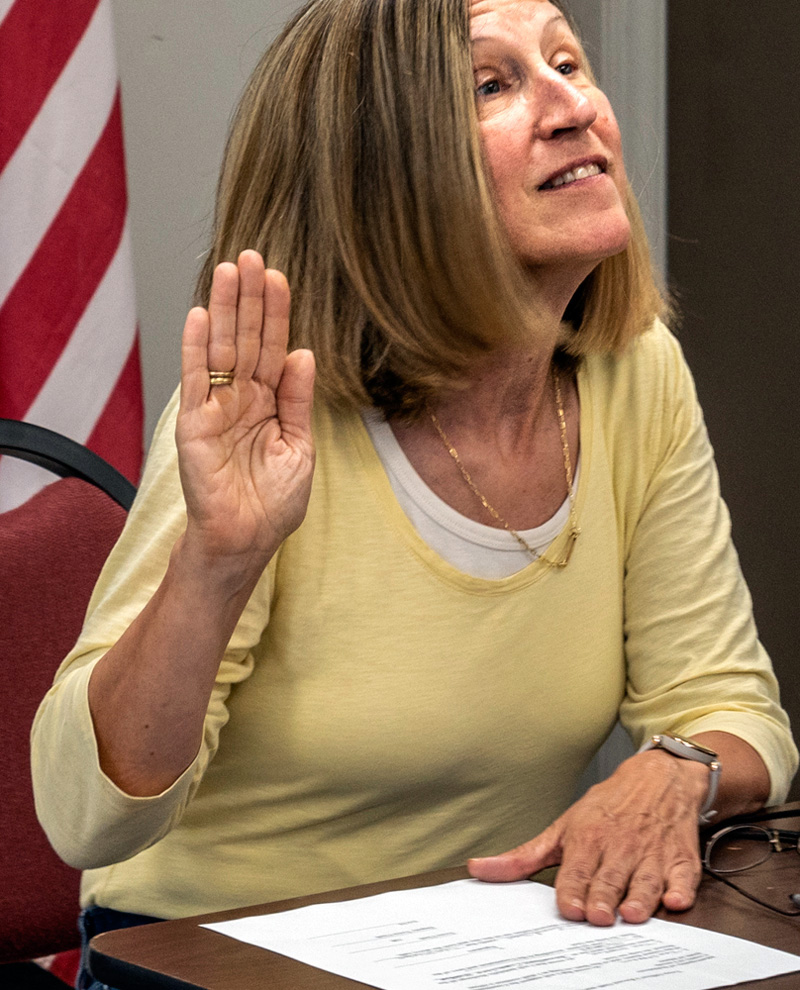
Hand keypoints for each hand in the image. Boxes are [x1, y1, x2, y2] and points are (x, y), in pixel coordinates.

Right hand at [177, 251, 314, 566]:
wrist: (247, 539)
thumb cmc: (274, 502)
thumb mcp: (300, 445)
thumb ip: (297, 399)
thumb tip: (302, 352)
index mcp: (269, 402)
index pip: (272, 347)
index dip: (276, 313)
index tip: (279, 277)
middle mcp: (242, 398)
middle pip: (246, 338)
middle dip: (250, 298)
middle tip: (252, 256)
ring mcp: (216, 408)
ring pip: (222, 349)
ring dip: (225, 310)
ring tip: (229, 270)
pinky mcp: (194, 423)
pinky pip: (196, 379)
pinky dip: (197, 347)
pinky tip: (202, 315)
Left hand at [468, 750, 707, 924]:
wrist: (658, 778)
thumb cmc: (608, 807)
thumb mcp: (562, 826)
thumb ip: (524, 856)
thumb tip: (480, 870)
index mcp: (588, 838)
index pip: (577, 870)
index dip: (573, 891)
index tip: (570, 908)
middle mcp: (619, 846)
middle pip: (609, 879)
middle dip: (602, 898)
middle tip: (598, 917)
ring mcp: (651, 853)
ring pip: (645, 881)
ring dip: (639, 898)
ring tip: (631, 913)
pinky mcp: (680, 860)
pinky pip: (684, 877)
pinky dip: (681, 889)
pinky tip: (676, 899)